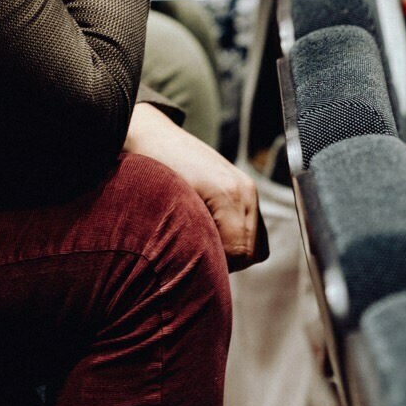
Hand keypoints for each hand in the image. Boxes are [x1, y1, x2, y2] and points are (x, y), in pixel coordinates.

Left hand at [124, 101, 264, 267]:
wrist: (149, 136)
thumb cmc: (151, 170)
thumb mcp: (169, 207)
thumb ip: (193, 238)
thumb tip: (206, 269)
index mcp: (228, 194)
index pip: (239, 252)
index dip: (218, 265)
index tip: (194, 263)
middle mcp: (244, 190)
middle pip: (252, 252)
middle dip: (228, 261)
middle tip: (198, 256)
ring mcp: (247, 187)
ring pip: (256, 243)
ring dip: (234, 251)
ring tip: (203, 244)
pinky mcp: (244, 187)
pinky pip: (252, 227)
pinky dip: (236, 237)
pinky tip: (211, 232)